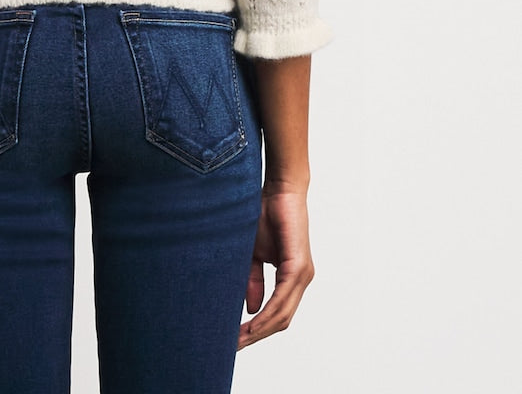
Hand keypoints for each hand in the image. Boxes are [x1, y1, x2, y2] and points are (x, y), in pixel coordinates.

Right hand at [237, 183, 314, 348]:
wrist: (279, 189)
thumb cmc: (267, 216)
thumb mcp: (254, 254)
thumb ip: (253, 280)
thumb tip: (250, 308)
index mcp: (292, 278)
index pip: (277, 314)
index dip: (257, 330)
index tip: (235, 340)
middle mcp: (301, 280)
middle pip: (281, 320)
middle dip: (256, 336)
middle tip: (233, 346)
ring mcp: (302, 274)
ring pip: (282, 314)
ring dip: (260, 330)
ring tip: (238, 339)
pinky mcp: (298, 266)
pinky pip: (283, 298)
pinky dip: (267, 313)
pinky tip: (252, 322)